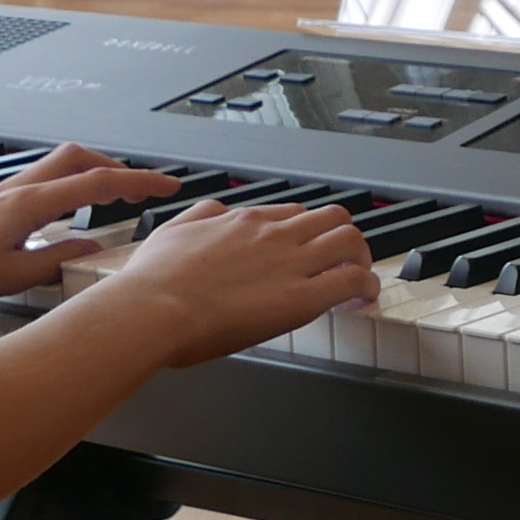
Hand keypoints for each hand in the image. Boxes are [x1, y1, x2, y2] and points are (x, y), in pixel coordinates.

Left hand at [0, 146, 162, 313]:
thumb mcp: (11, 278)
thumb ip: (56, 261)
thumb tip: (89, 249)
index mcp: (27, 204)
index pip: (97, 182)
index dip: (138, 181)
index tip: (167, 185)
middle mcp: (10, 191)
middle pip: (74, 160)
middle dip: (112, 168)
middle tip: (136, 190)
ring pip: (47, 172)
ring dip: (79, 180)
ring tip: (99, 206)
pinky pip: (17, 191)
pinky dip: (40, 199)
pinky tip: (33, 222)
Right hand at [63, 193, 379, 369]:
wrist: (152, 308)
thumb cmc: (154, 282)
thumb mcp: (173, 231)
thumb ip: (199, 217)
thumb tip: (214, 210)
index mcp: (243, 222)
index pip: (292, 214)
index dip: (306, 232)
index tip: (308, 249)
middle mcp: (273, 235)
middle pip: (331, 217)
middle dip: (342, 237)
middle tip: (344, 260)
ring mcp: (290, 262)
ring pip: (349, 239)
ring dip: (360, 257)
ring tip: (359, 277)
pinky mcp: (301, 297)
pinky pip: (353, 279)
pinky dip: (366, 285)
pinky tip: (363, 297)